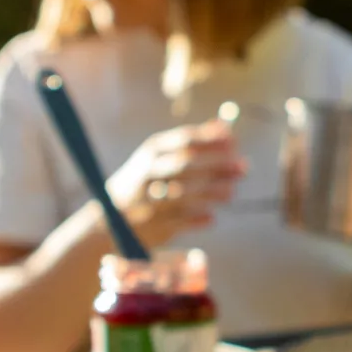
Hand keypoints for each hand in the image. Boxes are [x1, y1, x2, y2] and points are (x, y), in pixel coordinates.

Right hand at [106, 120, 245, 249]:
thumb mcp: (156, 159)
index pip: (184, 141)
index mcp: (150, 154)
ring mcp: (150, 201)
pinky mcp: (154, 225)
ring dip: (213, 192)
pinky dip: (199, 218)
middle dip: (218, 165)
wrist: (106, 221)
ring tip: (231, 191)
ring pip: (186, 194)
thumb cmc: (141, 184)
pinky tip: (211, 217)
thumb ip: (188, 144)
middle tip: (244, 167)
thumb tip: (223, 126)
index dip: (212, 140)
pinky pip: (183, 221)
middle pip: (187, 166)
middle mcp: (148, 174)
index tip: (235, 141)